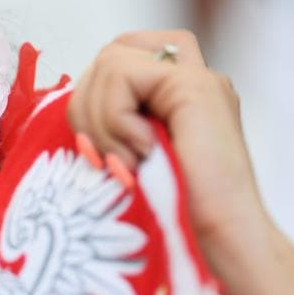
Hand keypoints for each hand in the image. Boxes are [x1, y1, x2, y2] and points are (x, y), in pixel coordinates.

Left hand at [65, 29, 266, 251]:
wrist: (218, 241)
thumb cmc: (172, 214)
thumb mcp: (127, 161)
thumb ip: (111, 126)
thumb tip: (75, 107)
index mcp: (174, 95)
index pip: (117, 57)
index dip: (90, 95)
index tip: (95, 147)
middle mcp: (189, 78)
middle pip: (110, 53)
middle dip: (85, 106)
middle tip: (100, 157)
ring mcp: (196, 77)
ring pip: (110, 61)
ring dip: (100, 120)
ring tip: (125, 162)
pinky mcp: (194, 85)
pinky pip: (123, 76)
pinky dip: (115, 120)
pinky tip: (140, 152)